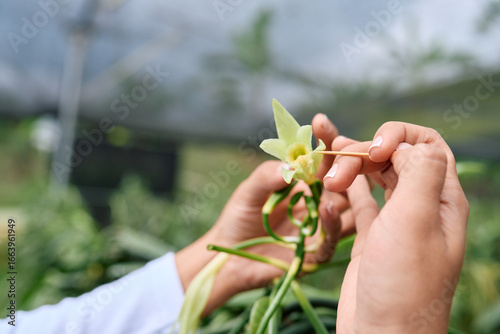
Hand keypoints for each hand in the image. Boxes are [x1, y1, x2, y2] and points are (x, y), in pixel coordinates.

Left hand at [175, 114, 346, 314]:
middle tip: (346, 149)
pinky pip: (332, 238)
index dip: (326, 140)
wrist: (228, 256)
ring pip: (348, 208)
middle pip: (345, 180)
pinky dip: (333, 223)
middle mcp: (318, 202)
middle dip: (348, 162)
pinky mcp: (315, 252)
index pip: (323, 160)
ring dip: (349, 190)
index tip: (321, 122)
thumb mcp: (248, 192)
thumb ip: (266, 177)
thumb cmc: (238, 218)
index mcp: (304, 184)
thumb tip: (293, 165)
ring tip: (343, 174)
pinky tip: (327, 208)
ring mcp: (320, 227)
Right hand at [323, 122, 468, 332]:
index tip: (373, 152)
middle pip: (396, 158)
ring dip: (352, 168)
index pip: (427, 145)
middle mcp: (421, 206)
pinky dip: (347, 188)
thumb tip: (409, 144)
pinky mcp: (372, 237)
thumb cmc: (402, 282)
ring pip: (376, 177)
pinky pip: (361, 200)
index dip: (398, 137)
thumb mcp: (416, 221)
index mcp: (441, 199)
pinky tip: (332, 184)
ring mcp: (395, 222)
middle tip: (338, 166)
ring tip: (328, 176)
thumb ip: (421, 172)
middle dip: (366, 152)